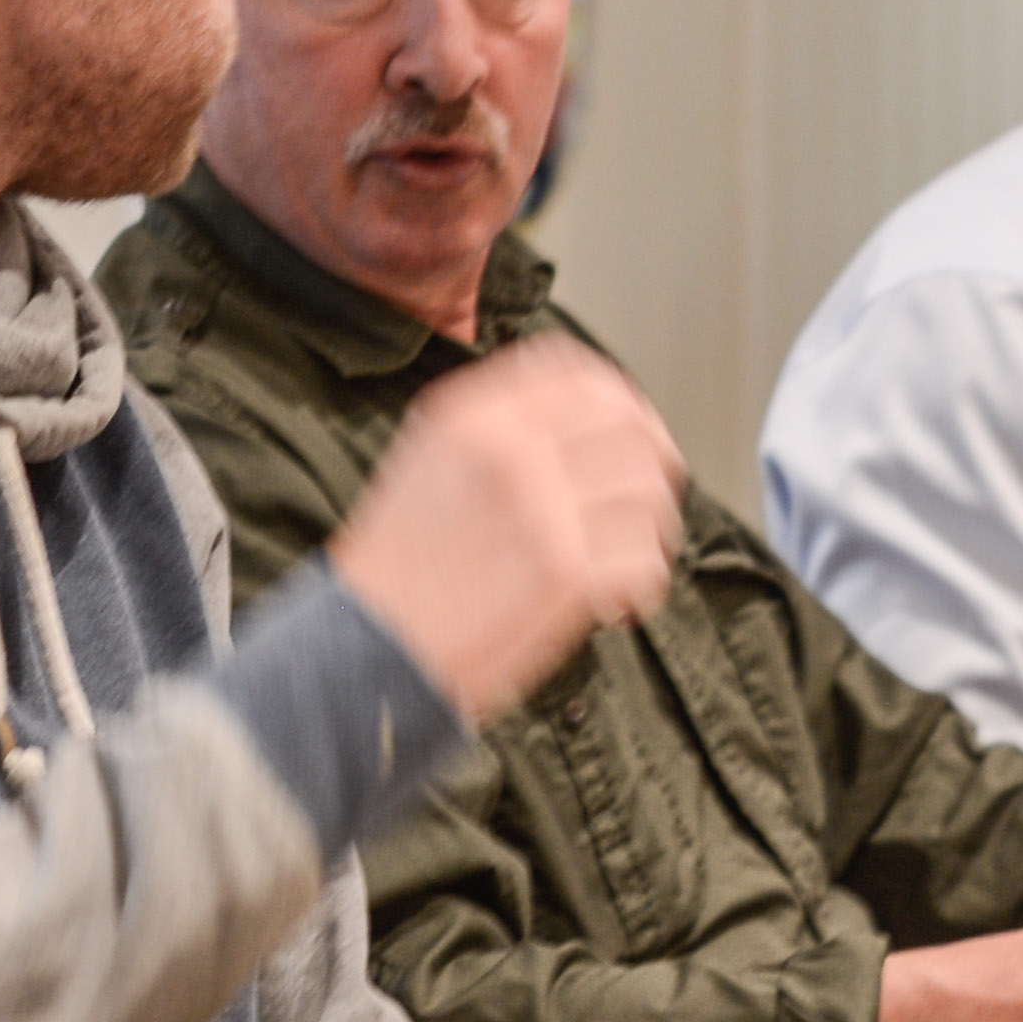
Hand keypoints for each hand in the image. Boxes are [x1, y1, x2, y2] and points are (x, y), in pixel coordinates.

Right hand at [319, 341, 686, 719]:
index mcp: (474, 415)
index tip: (635, 427)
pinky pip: (645, 560)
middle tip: (648, 499)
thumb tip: (580, 419)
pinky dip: (643, 586)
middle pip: (631, 428)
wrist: (368, 648)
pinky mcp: (566, 573)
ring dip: (651, 530)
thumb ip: (498, 426)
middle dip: (654, 465)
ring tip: (629, 557)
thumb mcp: (429, 459)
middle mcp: (511, 449)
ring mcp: (543, 508)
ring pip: (648, 494)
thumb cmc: (396, 569)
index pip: (580, 373)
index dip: (623, 399)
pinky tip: (618, 602)